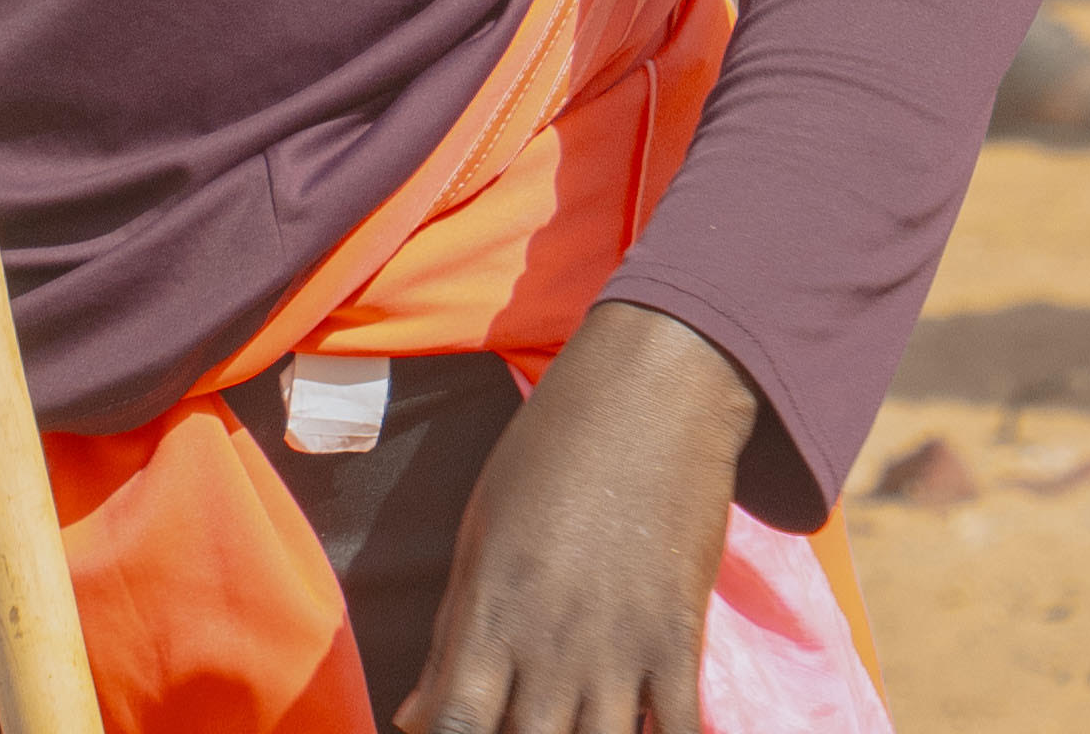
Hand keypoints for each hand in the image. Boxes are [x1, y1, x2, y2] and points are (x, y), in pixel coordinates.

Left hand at [403, 302, 758, 733]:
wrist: (653, 389)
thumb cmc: (552, 448)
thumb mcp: (481, 529)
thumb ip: (449, 634)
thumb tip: (410, 717)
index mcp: (491, 613)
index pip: (454, 725)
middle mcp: (551, 643)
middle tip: (526, 721)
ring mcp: (619, 646)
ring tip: (577, 724)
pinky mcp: (679, 635)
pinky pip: (677, 728)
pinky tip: (646, 731)